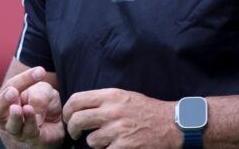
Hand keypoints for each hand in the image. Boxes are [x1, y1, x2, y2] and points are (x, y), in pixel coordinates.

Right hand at [0, 66, 64, 147]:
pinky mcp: (31, 138)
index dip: (24, 79)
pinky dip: (30, 122)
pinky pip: (28, 132)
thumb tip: (29, 109)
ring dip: (16, 116)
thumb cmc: (44, 102)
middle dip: (2, 101)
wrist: (58, 121)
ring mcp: (17, 130)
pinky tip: (32, 113)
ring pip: (11, 125)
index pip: (10, 87)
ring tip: (21, 108)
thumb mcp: (44, 90)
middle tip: (12, 92)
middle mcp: (7, 117)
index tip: (40, 71)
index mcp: (7, 100)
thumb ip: (38, 95)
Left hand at [63, 88, 180, 148]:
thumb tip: (79, 108)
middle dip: (73, 130)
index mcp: (111, 96)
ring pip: (90, 141)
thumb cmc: (146, 110)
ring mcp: (118, 130)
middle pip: (77, 120)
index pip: (77, 100)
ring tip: (109, 140)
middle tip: (76, 134)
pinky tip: (118, 146)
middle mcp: (112, 111)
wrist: (171, 124)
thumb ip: (103, 100)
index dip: (67, 111)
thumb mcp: (125, 96)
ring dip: (96, 143)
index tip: (69, 118)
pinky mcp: (124, 146)